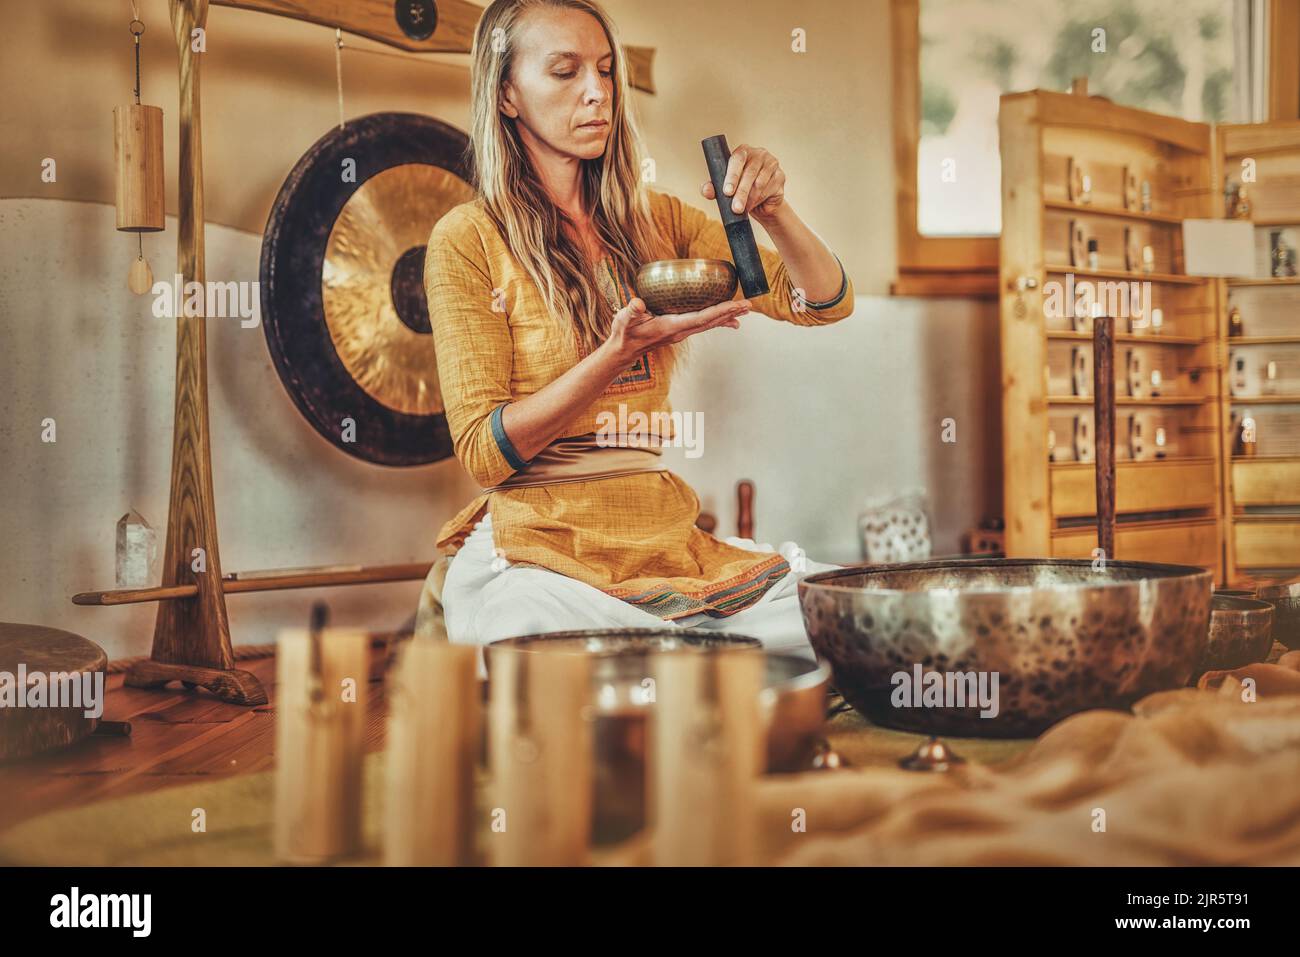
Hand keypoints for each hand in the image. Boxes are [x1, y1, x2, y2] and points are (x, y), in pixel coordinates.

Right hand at [604, 296, 750, 366]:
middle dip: (730, 312)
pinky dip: (718, 320)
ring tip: (745, 310)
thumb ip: (632, 311)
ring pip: (710, 324)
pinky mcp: (680, 330)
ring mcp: (682, 332)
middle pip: (711, 321)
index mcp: (671, 326)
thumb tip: (638, 303)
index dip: (720, 311)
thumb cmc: (624, 333)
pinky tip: (730, 320)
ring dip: (727, 316)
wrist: (624, 350)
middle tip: (749, 305)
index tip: (736, 305)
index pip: (701, 318)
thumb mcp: (625, 319)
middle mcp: (681, 331)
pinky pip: (703, 324)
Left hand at [700, 144, 785, 223]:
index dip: (732, 175)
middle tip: (735, 208)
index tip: (727, 192)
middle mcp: (759, 154)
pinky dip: (760, 199)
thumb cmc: (739, 191)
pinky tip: (754, 205)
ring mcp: (772, 163)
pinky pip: (770, 189)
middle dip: (741, 193)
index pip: (737, 159)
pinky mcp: (780, 176)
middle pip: (749, 173)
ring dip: (750, 198)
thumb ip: (713, 188)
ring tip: (742, 209)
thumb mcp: (724, 190)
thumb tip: (706, 190)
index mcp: (743, 151)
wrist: (760, 203)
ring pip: (760, 183)